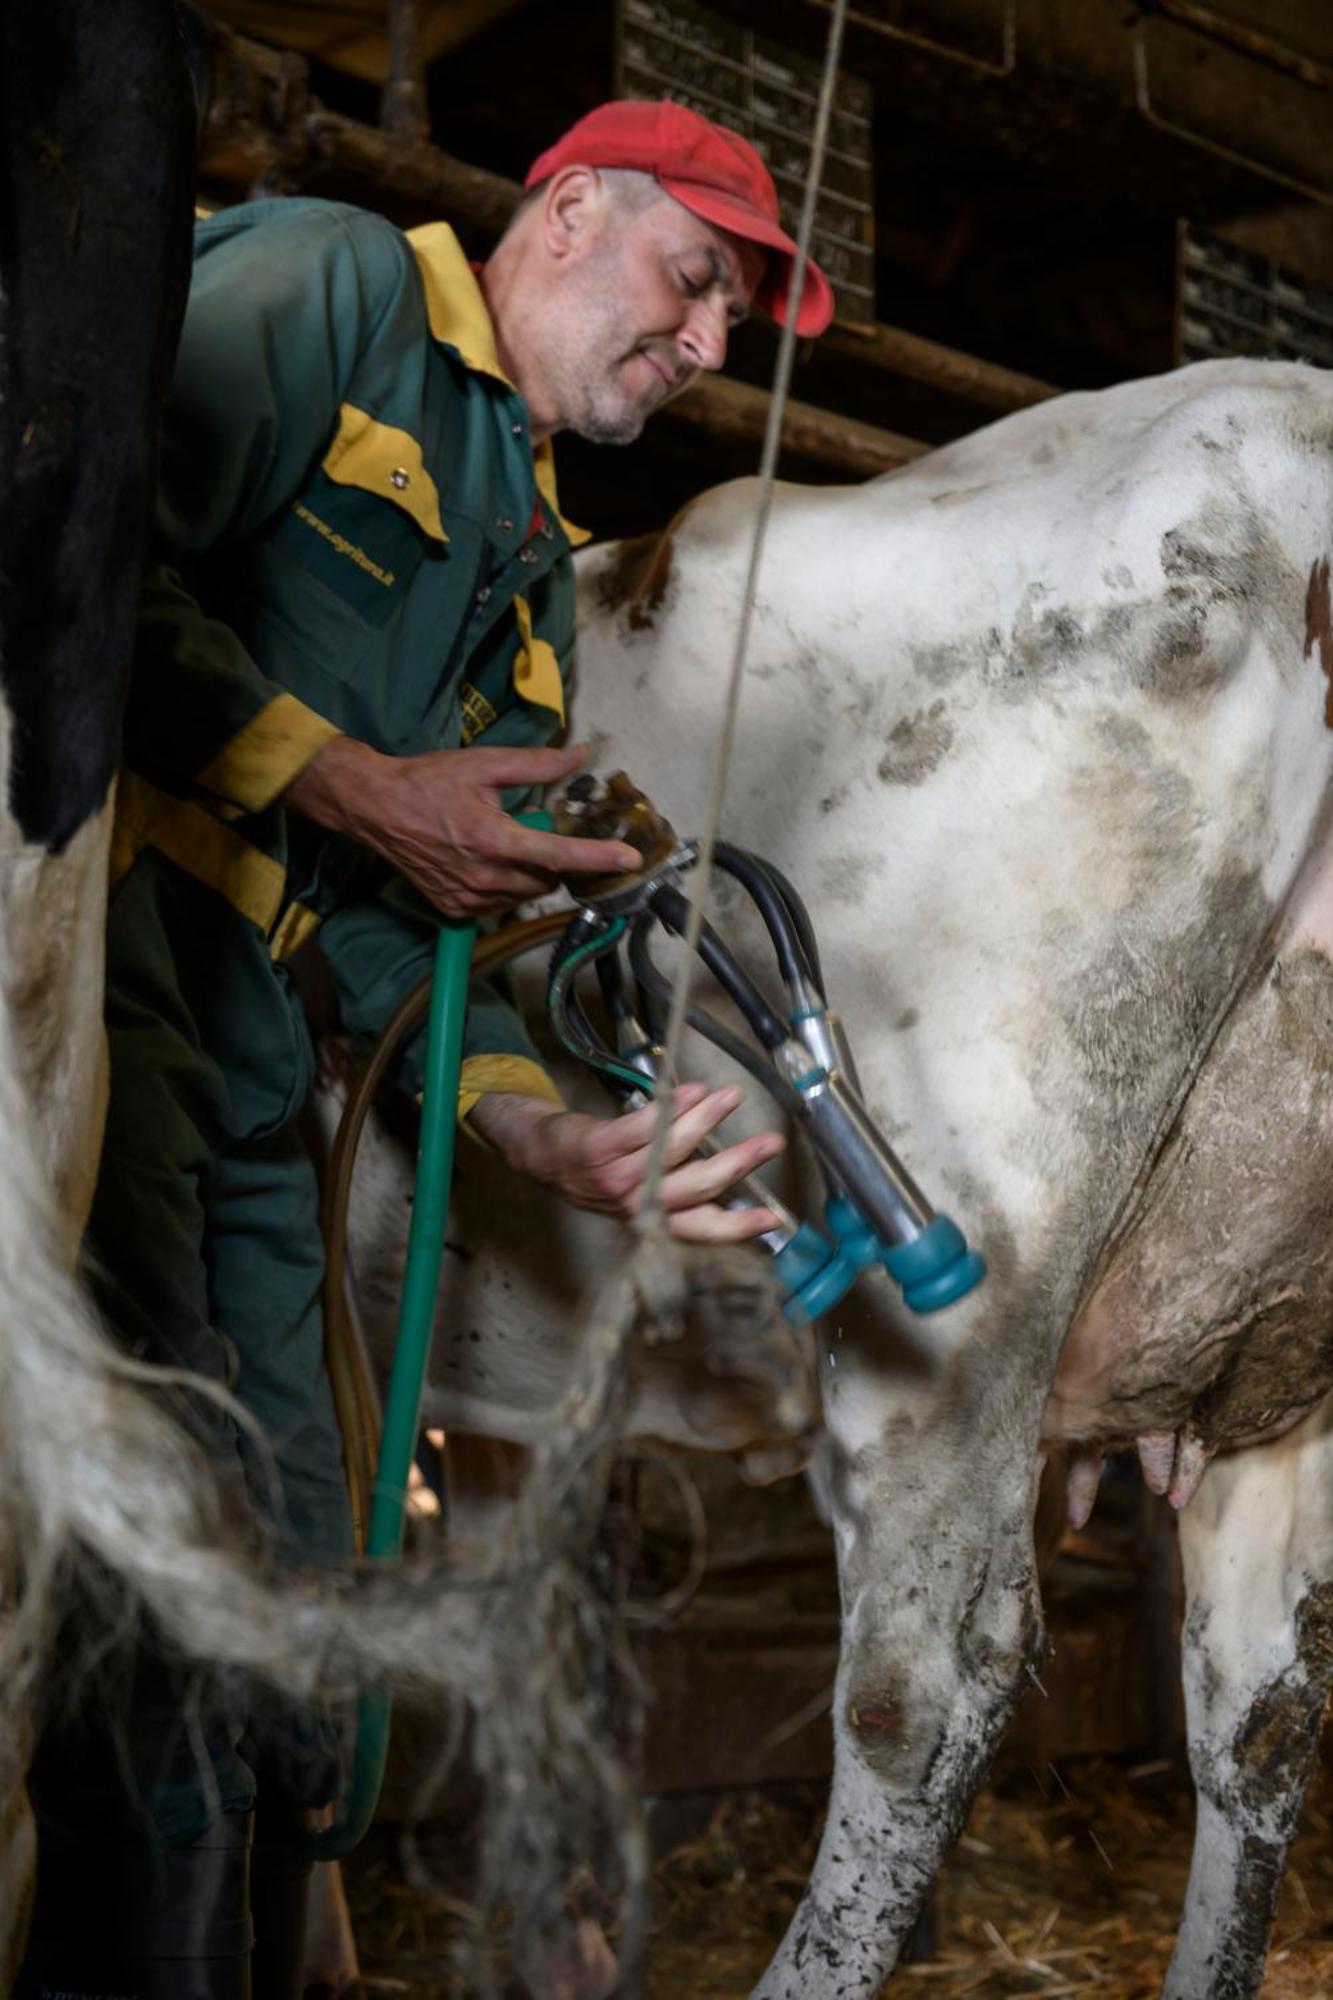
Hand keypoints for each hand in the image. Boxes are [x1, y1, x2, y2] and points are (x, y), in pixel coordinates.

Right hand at [283, 738, 640, 917]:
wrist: (375, 809)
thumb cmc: (428, 782)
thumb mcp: (484, 764)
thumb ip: (536, 765)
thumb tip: (580, 756)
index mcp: (494, 839)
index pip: (559, 854)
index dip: (598, 858)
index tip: (630, 860)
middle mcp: (484, 876)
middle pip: (546, 878)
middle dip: (553, 856)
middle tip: (532, 828)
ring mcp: (468, 899)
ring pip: (524, 894)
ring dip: (530, 872)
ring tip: (503, 841)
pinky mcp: (454, 910)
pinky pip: (499, 905)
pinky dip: (505, 885)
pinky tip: (484, 860)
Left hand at [468, 1083, 786, 1243]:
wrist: (543, 1158)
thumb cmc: (601, 1176)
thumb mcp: (641, 1197)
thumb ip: (680, 1193)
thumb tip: (731, 1180)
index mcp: (654, 1219)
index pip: (703, 1229)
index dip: (739, 1227)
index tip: (772, 1217)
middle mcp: (639, 1205)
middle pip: (698, 1185)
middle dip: (739, 1162)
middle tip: (770, 1142)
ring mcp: (618, 1177)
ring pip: (674, 1149)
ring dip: (707, 1119)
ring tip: (732, 1096)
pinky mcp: (600, 1148)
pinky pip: (643, 1125)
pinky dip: (672, 1106)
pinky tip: (692, 1090)